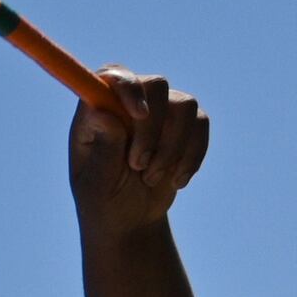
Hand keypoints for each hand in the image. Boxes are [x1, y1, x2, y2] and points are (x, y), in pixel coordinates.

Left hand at [67, 70, 209, 243]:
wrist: (129, 219)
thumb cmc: (102, 200)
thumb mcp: (95, 183)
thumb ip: (102, 149)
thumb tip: (104, 114)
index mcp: (97, 111)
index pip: (113, 76)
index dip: (129, 87)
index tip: (140, 114)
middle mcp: (129, 102)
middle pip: (156, 85)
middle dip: (153, 130)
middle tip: (138, 166)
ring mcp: (160, 110)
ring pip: (184, 105)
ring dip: (172, 148)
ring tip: (152, 179)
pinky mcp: (185, 124)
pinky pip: (200, 124)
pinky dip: (191, 156)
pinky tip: (176, 180)